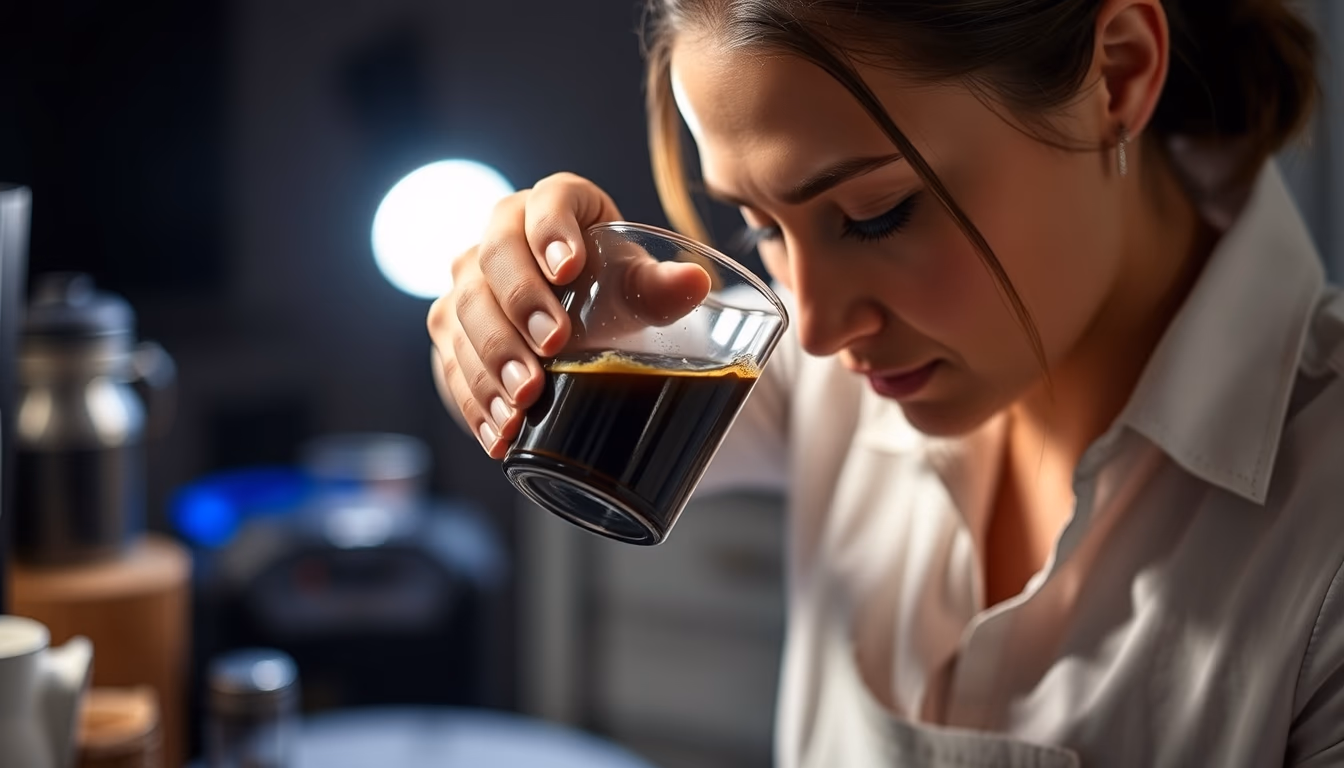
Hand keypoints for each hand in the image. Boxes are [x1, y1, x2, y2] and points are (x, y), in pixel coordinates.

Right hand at [428, 172, 709, 457]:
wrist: (571, 318)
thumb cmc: (607, 289)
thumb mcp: (634, 285)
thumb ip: (660, 287)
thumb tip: (696, 283)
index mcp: (551, 204)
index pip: (545, 202)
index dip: (550, 231)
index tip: (569, 270)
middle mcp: (498, 235)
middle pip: (492, 262)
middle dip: (519, 308)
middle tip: (550, 349)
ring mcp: (465, 283)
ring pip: (464, 315)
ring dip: (492, 363)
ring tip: (523, 402)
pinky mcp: (450, 331)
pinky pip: (451, 364)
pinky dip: (476, 402)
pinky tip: (498, 431)